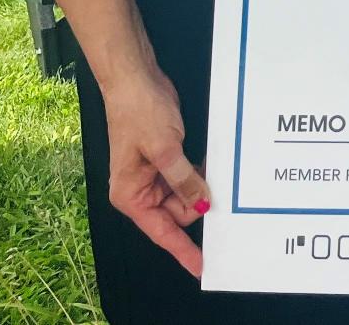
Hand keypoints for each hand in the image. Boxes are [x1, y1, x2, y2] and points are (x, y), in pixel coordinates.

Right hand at [101, 65, 207, 276]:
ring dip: (200, 184)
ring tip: (207, 164)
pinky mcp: (166, 159)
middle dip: (198, 202)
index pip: (161, 232)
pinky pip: (188, 176)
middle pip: (178, 213)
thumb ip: (183, 180)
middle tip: (217, 188)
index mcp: (131, 195)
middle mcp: (140, 190)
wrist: (135, 80)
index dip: (183, 250)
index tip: (203, 267)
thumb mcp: (165, 149)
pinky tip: (207, 161)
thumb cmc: (139, 112)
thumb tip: (201, 203)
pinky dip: (199, 172)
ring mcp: (153, 175)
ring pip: (186, 194)